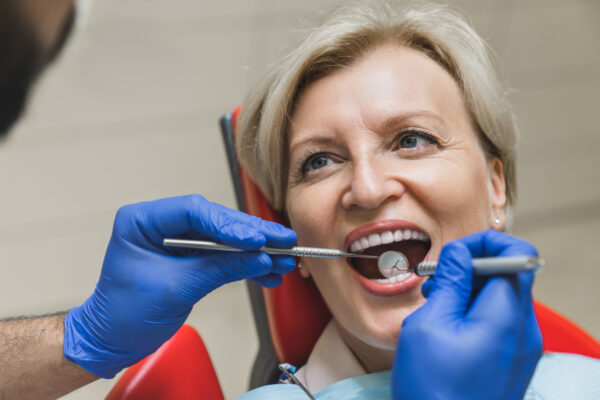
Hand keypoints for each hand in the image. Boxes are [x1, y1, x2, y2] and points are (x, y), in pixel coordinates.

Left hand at [64, 194, 295, 377]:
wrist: (112, 339)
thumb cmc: (124, 314)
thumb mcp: (175, 289)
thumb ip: (219, 269)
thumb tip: (258, 258)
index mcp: (142, 220)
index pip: (193, 211)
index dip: (228, 223)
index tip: (255, 238)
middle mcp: (160, 224)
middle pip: (214, 220)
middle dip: (251, 234)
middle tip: (282, 240)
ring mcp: (176, 239)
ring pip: (224, 237)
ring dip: (255, 250)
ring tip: (283, 258)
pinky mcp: (189, 256)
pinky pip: (222, 255)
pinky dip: (245, 264)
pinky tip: (267, 272)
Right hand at [392, 230, 541, 399]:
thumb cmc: (434, 390)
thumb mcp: (429, 325)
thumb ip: (448, 282)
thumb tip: (460, 253)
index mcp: (507, 315)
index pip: (517, 254)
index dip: (485, 241)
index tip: (454, 253)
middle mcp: (524, 329)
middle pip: (507, 275)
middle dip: (470, 268)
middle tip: (435, 283)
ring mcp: (521, 349)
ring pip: (501, 298)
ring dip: (469, 291)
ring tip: (435, 308)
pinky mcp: (512, 363)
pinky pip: (499, 322)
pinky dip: (474, 314)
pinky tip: (446, 330)